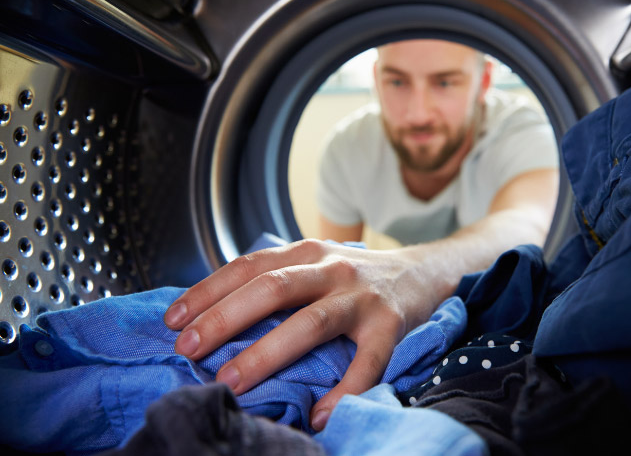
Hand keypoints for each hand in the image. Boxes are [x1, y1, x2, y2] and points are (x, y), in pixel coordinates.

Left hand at [163, 239, 446, 430]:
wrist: (422, 271)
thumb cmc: (354, 277)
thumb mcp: (313, 264)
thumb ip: (275, 280)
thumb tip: (210, 316)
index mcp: (306, 252)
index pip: (248, 266)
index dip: (207, 291)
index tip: (173, 321)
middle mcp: (332, 267)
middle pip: (272, 289)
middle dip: (225, 319)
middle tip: (189, 351)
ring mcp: (362, 296)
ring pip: (311, 323)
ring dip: (268, 353)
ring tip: (233, 382)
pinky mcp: (390, 324)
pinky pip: (366, 363)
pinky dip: (343, 391)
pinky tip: (320, 414)